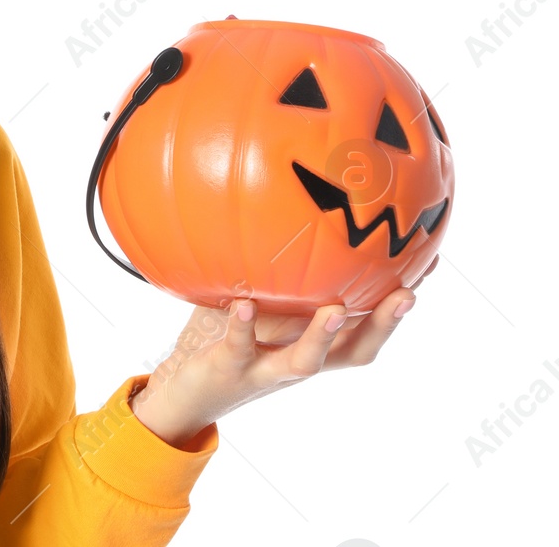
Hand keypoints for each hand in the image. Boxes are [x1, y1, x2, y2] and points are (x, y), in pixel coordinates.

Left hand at [130, 255, 439, 446]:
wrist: (190, 391)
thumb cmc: (233, 338)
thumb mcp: (264, 308)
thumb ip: (287, 281)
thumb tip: (302, 228)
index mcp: (312, 344)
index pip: (366, 330)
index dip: (397, 306)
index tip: (429, 271)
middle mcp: (299, 361)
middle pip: (354, 352)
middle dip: (384, 326)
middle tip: (408, 295)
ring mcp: (267, 369)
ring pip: (305, 361)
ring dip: (323, 336)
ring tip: (337, 308)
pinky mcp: (231, 368)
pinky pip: (239, 347)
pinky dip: (242, 327)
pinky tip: (242, 303)